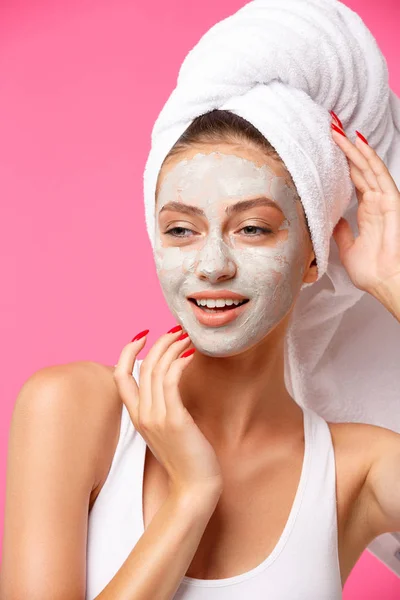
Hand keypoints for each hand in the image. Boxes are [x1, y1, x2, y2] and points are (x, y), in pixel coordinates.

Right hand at [113, 328, 222, 496]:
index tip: (142, 335)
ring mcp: (156, 418)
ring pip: (156, 369)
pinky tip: (192, 354)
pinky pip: (171, 381)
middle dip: (159, 342)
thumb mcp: (168, 429)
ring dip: (171, 347)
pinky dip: (180, 362)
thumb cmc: (187, 457)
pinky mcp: (174, 420)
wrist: (195, 488)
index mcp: (137, 416)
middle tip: (177, 330)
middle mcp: (142, 415)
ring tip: (187, 337)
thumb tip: (172, 380)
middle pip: (142, 366)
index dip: (127, 352)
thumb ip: (164, 406)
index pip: (120, 376)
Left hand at [330, 114, 399, 299]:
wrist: (386, 283)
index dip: (342, 162)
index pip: (354, 179)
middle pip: (359, 167)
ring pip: (367, 166)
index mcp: (368, 210)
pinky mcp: (391, 201)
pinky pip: (379, 174)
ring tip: (336, 127)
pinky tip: (358, 142)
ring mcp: (385, 199)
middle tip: (329, 126)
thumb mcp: (347, 248)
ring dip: (352, 146)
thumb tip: (331, 218)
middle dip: (344, 147)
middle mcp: (376, 201)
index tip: (327, 146)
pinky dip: (369, 157)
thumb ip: (341, 231)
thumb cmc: (372, 271)